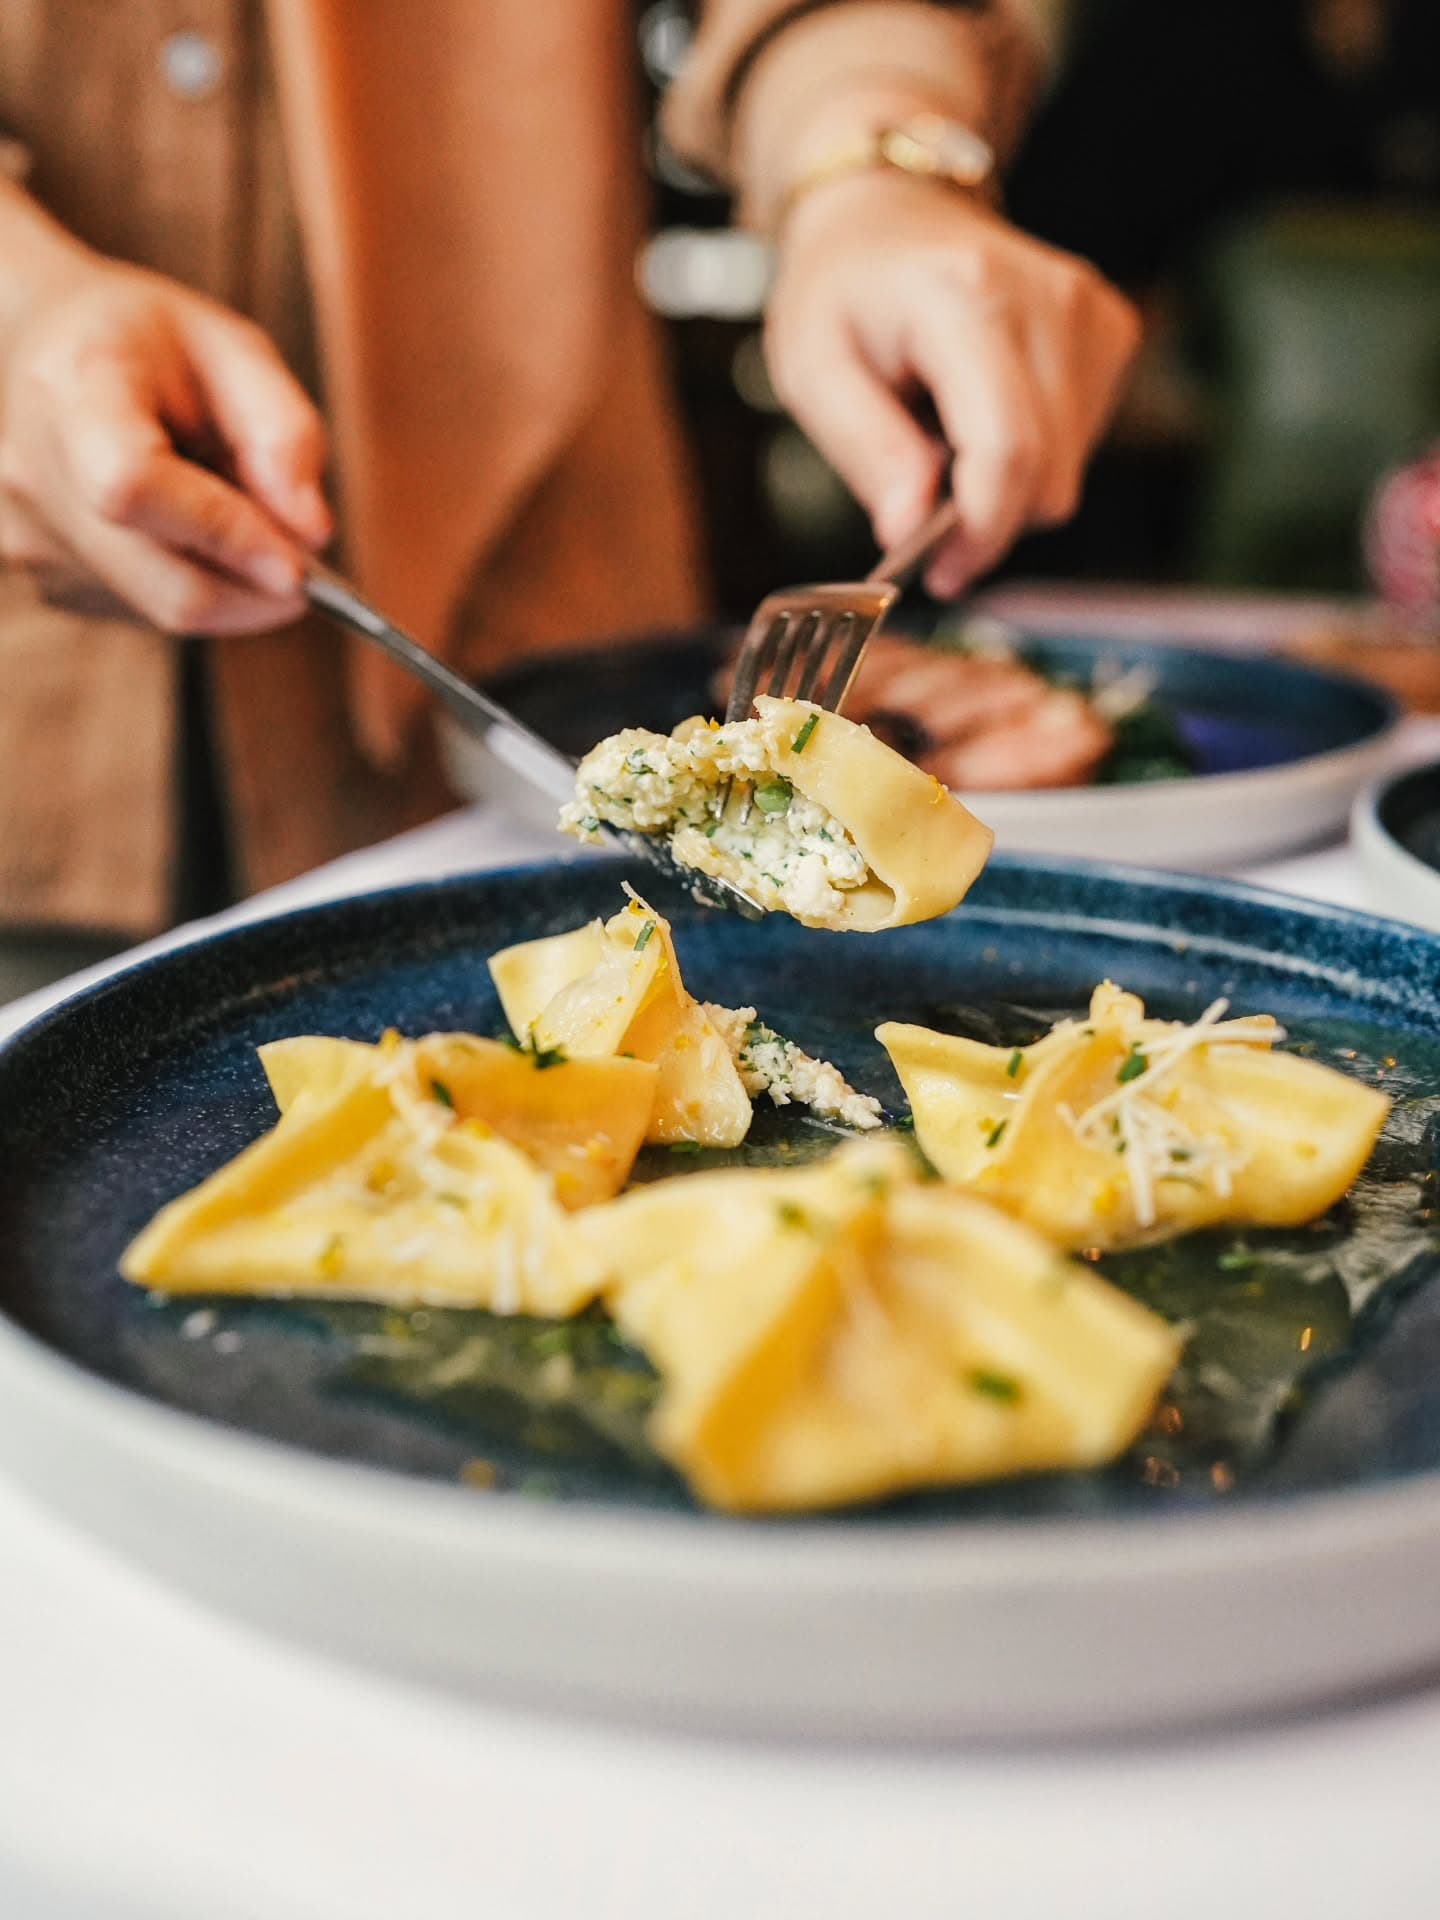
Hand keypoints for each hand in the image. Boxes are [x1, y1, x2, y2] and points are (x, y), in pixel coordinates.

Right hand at [0, 260, 329, 633]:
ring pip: (164, 610)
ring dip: (228, 584)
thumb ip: (284, 432)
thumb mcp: (234, 349)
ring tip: (225, 508)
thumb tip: (311, 533)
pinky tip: (184, 528)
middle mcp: (32, 472)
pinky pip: (146, 612)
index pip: (136, 490)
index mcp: (72, 389)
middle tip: (304, 562)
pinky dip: (192, 584)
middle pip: (165, 586)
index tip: (299, 567)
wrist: (50, 348)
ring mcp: (27, 536)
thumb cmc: (149, 344)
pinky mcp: (47, 580)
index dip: (226, 537)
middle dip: (257, 590)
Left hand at [764, 172, 1140, 593]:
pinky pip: (1081, 443)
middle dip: (986, 520)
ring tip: (943, 431)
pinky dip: (1030, 452)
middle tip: (922, 506)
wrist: (888, 213)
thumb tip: (910, 529)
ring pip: (1068, 470)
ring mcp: (1089, 312)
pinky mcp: (1109, 330)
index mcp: (966, 299)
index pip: (1009, 447)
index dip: (981, 531)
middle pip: (1049, 473)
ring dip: (1003, 481)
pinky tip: (981, 411)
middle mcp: (1048, 298)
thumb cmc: (842, 290)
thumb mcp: (812, 369)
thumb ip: (866, 450)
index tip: (943, 572)